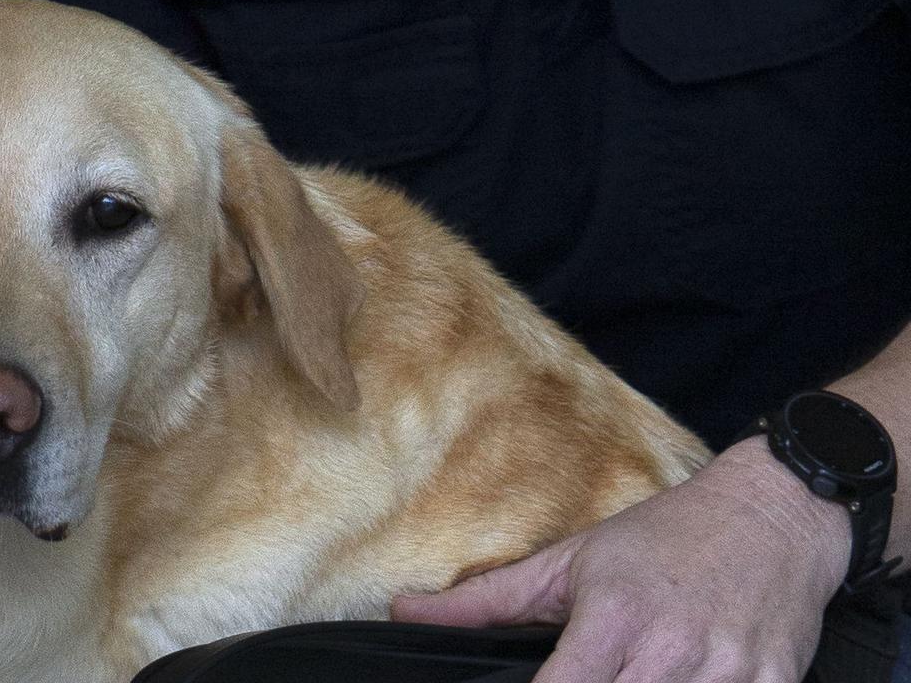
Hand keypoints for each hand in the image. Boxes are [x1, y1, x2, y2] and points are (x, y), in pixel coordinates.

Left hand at [391, 437, 850, 681]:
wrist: (775, 510)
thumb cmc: (664, 535)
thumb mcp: (573, 560)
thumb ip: (487, 600)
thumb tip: (403, 613)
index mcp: (613, 617)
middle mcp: (670, 649)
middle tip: (589, 677)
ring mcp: (728, 672)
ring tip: (632, 675)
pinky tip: (684, 681)